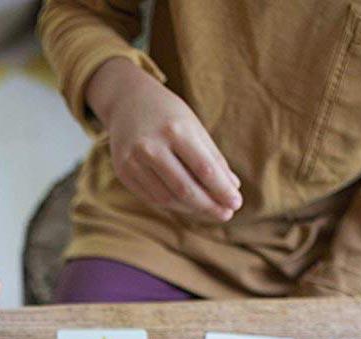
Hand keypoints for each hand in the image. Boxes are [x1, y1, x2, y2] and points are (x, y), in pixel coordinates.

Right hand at [91, 57, 241, 222]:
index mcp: (175, 129)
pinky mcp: (124, 172)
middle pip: (185, 189)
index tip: (236, 203)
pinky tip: (187, 206)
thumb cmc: (168, 114)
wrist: (126, 101)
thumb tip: (232, 187)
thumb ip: (212, 157)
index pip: (204, 169)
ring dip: (191, 209)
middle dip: (208, 206)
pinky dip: (173, 205)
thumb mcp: (193, 126)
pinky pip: (152, 198)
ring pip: (167, 198)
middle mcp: (151, 146)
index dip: (222, 190)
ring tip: (209, 211)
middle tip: (226, 215)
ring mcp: (134, 161)